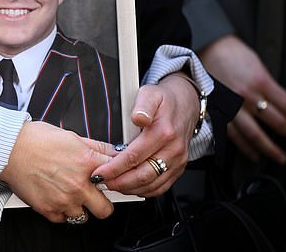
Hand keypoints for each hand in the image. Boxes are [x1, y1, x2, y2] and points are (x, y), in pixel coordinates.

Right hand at [0, 121, 113, 222]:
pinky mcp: (48, 209)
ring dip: (80, 207)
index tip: (113, 180)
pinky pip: (63, 219)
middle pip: (106, 209)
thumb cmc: (37, 140)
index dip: (116, 179)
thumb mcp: (73, 137)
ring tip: (71, 194)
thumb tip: (113, 152)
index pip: (117, 177)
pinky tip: (57, 196)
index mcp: (87, 163)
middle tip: (95, 194)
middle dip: (102, 202)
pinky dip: (62, 211)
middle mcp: (78, 185)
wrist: (10, 149)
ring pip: (84, 217)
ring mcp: (63, 200)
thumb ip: (96, 148)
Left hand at [89, 72, 198, 197]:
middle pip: (143, 175)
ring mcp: (178, 161)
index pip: (134, 157)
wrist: (186, 105)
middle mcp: (173, 149)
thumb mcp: (150, 94)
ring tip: (112, 185)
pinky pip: (161, 187)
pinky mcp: (179, 168)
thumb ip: (143, 106)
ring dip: (130, 188)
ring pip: (152, 185)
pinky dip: (144, 191)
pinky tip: (130, 187)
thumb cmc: (165, 101)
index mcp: (164, 132)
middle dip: (119, 182)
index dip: (114, 168)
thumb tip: (138, 117)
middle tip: (102, 183)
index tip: (99, 172)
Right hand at [200, 35, 285, 163]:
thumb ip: (269, 85)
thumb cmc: (234, 54)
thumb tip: (283, 105)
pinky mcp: (220, 113)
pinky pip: (235, 137)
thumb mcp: (258, 65)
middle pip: (276, 123)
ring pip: (255, 135)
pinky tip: (255, 155)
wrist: (208, 49)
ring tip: (280, 157)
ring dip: (270, 149)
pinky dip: (247, 149)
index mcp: (261, 82)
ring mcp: (233, 107)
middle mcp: (248, 97)